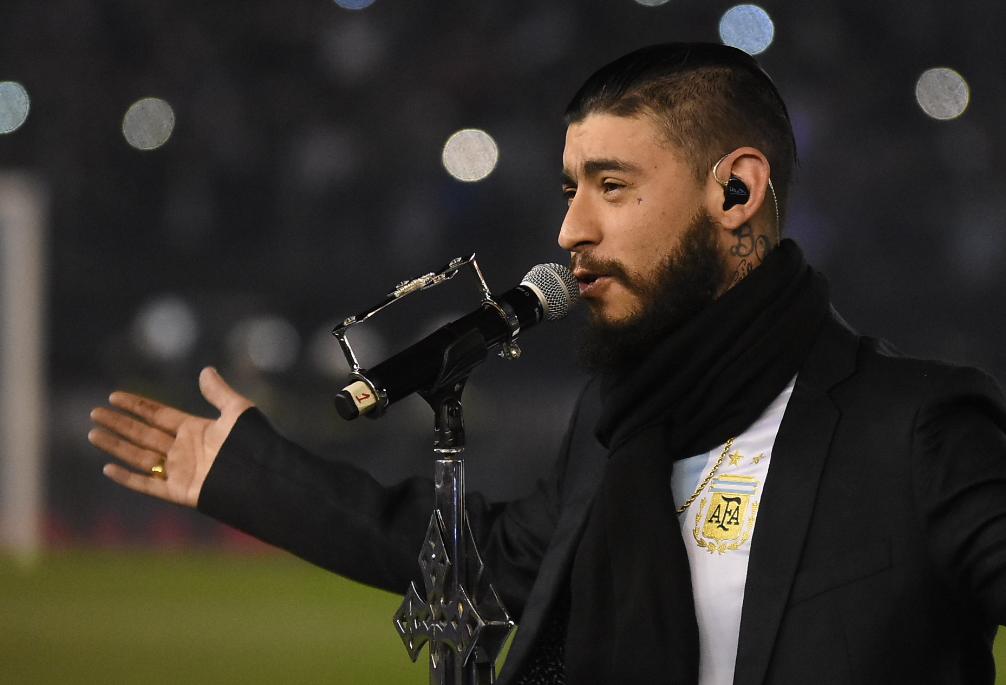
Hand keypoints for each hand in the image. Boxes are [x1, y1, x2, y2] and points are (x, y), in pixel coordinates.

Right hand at [88, 367, 253, 507]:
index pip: (158, 415)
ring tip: (93, 434)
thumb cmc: (254, 444)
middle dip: (119, 423)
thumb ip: (219, 392)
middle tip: (94, 413)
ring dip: (116, 446)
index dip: (136, 406)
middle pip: (143, 433)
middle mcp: (183, 449)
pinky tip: (107, 469)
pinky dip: (128, 478)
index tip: (113, 396)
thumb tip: (206, 370)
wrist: (262, 478)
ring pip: (139, 456)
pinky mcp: (179, 491)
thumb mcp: (238, 412)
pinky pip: (148, 484)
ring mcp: (179, 471)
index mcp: (195, 430)